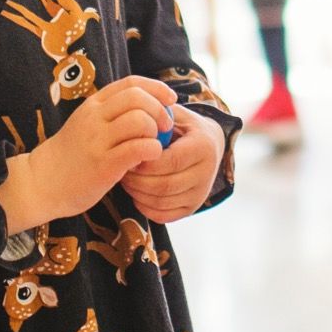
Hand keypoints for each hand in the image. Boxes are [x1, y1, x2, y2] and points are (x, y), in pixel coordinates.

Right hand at [1, 76, 175, 231]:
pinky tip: (147, 159)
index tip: (171, 99)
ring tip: (153, 145)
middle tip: (165, 127)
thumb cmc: (72, 156)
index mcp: (93, 105)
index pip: (131, 83)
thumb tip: (152, 109)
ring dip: (155, 132)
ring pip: (139, 121)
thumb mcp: (87, 125)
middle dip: (160, 110)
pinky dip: (151, 151)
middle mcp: (94, 118)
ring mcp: (97, 141)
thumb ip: (113, 115)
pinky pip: (137, 149)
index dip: (157, 88)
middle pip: (137, 97)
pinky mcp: (103, 165)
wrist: (41, 182)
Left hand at [119, 103, 224, 221]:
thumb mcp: (175, 115)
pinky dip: (144, 207)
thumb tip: (133, 118)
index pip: (170, 161)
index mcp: (203, 147)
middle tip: (121, 169)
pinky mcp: (193, 208)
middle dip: (137, 180)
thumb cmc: (183, 127)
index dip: (145, 161)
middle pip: (165, 185)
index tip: (127, 153)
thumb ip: (157, 115)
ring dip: (137, 193)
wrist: (209, 146)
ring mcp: (201, 194)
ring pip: (161, 202)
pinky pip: (163, 216)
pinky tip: (136, 193)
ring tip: (126, 179)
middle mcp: (207, 173)